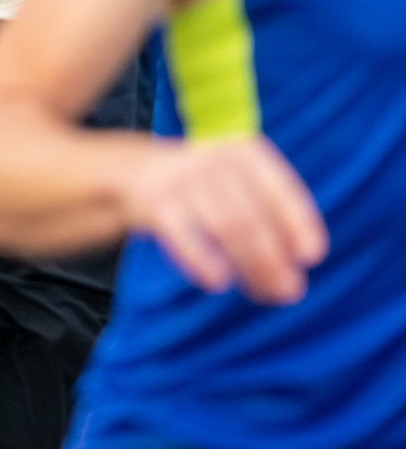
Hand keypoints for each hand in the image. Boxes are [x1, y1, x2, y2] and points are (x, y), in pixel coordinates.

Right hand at [118, 136, 326, 303]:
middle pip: (252, 217)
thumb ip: (269, 210)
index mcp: (244, 154)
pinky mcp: (155, 202)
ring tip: (263, 294)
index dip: (298, 223)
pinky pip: (185, 237)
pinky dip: (203, 262)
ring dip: (249, 266)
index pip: (280, 189)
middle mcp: (215, 162)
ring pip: (226, 229)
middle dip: (273, 258)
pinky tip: (217, 283)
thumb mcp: (238, 180)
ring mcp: (182, 180)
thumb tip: (301, 261)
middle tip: (290, 291)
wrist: (138, 171)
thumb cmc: (205, 187)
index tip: (312, 257)